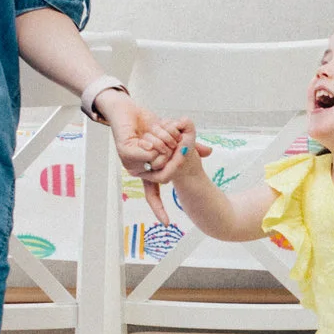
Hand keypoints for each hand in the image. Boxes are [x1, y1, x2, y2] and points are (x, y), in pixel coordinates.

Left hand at [105, 96, 185, 223]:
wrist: (127, 110)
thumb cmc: (147, 123)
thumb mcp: (172, 137)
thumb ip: (188, 146)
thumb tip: (208, 153)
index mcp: (146, 170)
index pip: (153, 195)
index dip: (159, 208)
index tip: (167, 223)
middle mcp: (136, 170)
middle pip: (158, 176)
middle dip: (168, 161)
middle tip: (172, 146)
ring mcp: (129, 162)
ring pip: (154, 162)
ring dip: (160, 149)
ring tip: (158, 137)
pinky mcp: (125, 151)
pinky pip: (145, 153)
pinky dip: (151, 145)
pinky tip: (149, 137)